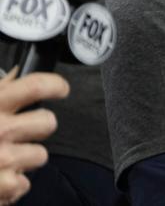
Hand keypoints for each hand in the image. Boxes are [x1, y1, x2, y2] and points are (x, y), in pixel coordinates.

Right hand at [0, 70, 69, 204]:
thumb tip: (16, 75)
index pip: (37, 86)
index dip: (55, 85)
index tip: (60, 89)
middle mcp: (0, 130)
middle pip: (47, 122)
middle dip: (37, 128)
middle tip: (20, 131)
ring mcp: (3, 159)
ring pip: (39, 155)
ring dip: (24, 158)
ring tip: (2, 157)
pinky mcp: (2, 186)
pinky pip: (23, 183)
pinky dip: (11, 184)